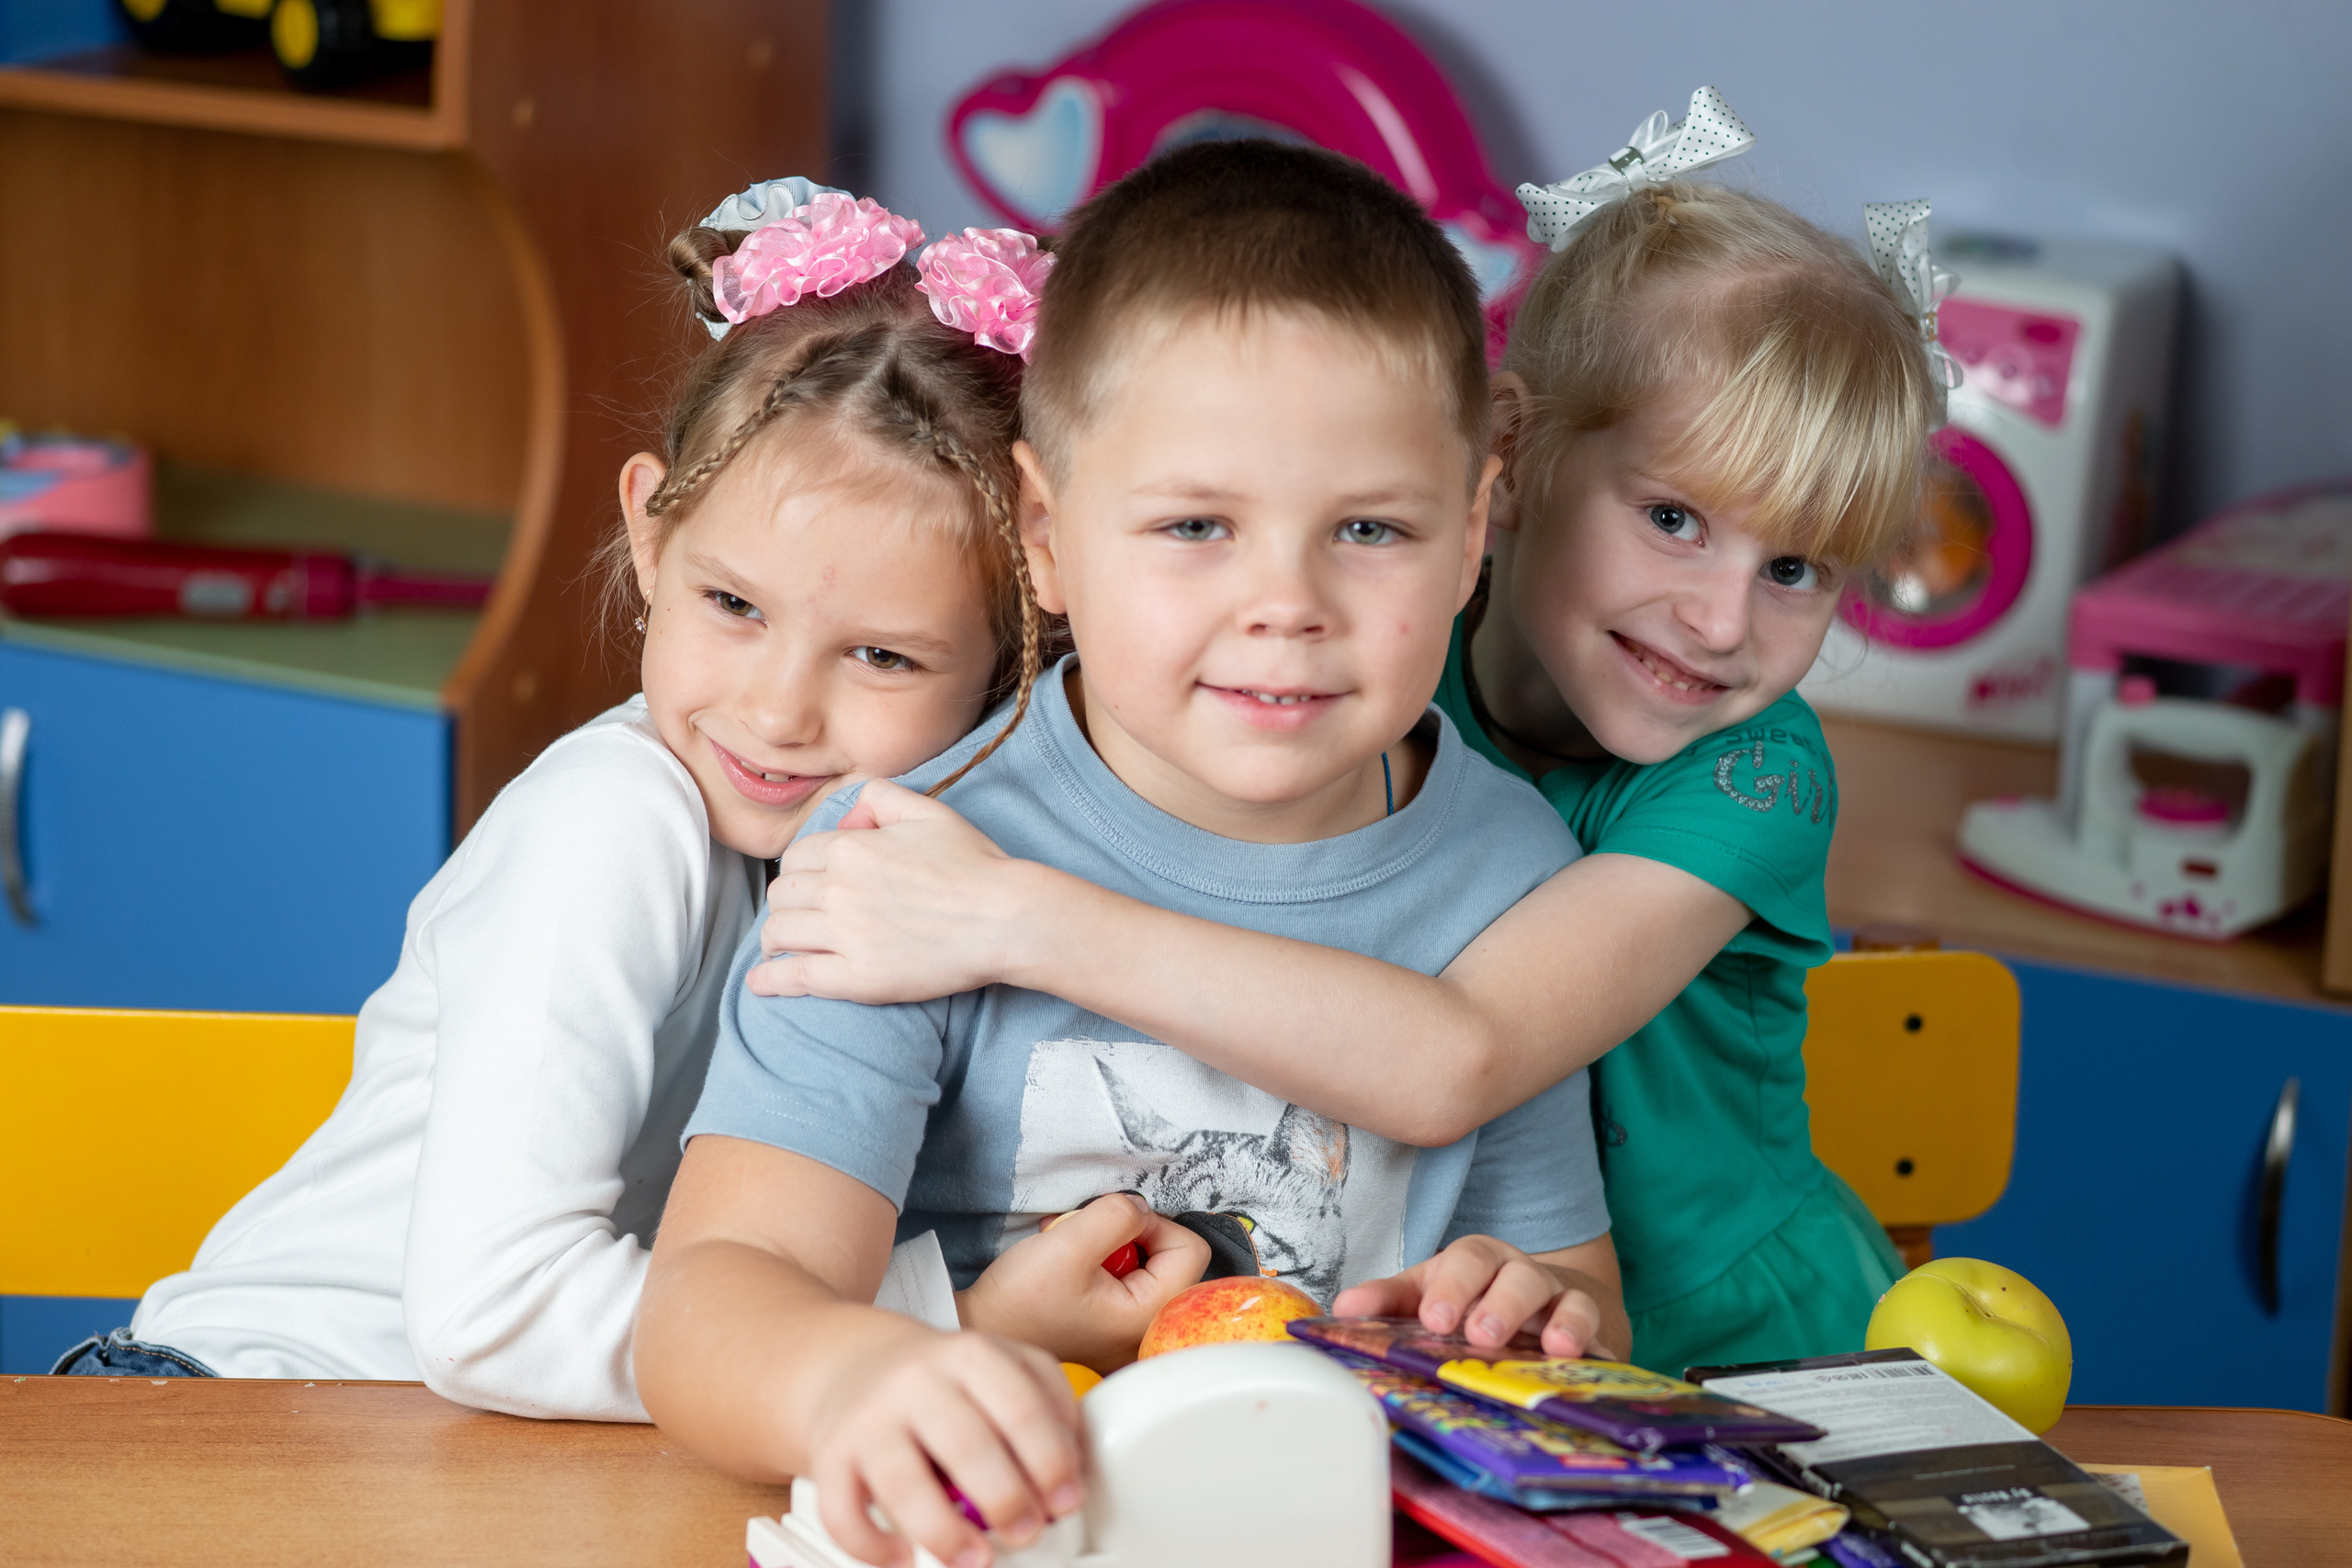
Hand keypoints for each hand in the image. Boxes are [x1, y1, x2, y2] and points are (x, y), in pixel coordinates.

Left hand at [748, 779, 1047, 1003]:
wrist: (1004, 918)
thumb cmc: (974, 866)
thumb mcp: (929, 811)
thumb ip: (880, 797)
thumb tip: (849, 816)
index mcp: (851, 848)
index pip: (797, 858)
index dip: (802, 872)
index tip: (810, 886)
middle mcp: (839, 889)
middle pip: (782, 895)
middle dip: (786, 904)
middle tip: (797, 916)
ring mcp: (845, 935)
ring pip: (779, 934)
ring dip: (775, 940)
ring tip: (781, 948)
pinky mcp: (857, 977)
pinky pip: (795, 977)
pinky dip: (770, 980)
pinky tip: (761, 982)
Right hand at [804, 1322, 1082, 1567]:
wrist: (854, 1366)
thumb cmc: (941, 1380)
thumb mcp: (999, 1363)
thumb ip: (1044, 1397)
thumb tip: (1073, 1460)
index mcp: (969, 1355)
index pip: (1019, 1406)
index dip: (1050, 1460)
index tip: (1066, 1499)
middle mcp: (916, 1382)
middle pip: (966, 1444)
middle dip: (1007, 1499)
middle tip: (1028, 1531)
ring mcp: (869, 1420)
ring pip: (903, 1483)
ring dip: (946, 1533)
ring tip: (977, 1560)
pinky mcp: (830, 1457)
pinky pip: (843, 1511)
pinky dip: (872, 1545)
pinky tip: (903, 1557)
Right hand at [958, 1194, 1210, 1372]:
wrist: (981, 1333)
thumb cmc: (1018, 1302)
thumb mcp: (1067, 1244)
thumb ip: (1116, 1216)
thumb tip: (1141, 1208)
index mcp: (1147, 1317)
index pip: (1190, 1249)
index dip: (1151, 1224)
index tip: (1109, 1227)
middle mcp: (1147, 1330)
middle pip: (1170, 1255)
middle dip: (1127, 1234)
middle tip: (1085, 1237)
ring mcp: (1128, 1330)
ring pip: (1145, 1262)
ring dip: (1108, 1243)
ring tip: (1070, 1248)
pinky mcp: (1110, 1323)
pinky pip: (1125, 1277)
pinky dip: (1098, 1258)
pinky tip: (1067, 1260)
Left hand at [1333, 1235, 1621, 1360]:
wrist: (1552, 1306)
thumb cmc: (1478, 1302)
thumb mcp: (1432, 1296)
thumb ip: (1390, 1302)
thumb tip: (1341, 1308)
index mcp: (1475, 1262)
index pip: (1463, 1260)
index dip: (1449, 1287)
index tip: (1435, 1319)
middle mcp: (1517, 1272)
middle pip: (1511, 1273)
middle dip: (1497, 1302)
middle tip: (1481, 1334)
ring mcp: (1557, 1298)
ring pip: (1559, 1296)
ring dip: (1554, 1320)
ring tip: (1548, 1347)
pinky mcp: (1591, 1328)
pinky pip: (1594, 1325)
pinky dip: (1590, 1339)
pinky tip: (1582, 1357)